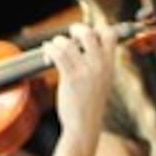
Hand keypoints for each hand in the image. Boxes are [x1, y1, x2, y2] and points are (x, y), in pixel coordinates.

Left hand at [46, 24, 115, 141]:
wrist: (84, 125)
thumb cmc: (89, 107)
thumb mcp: (101, 83)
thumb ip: (98, 67)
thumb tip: (86, 54)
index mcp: (109, 65)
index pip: (110, 35)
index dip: (97, 29)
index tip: (85, 34)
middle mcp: (100, 65)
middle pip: (89, 34)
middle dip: (76, 30)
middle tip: (68, 34)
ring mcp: (86, 71)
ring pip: (70, 43)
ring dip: (58, 41)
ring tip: (52, 46)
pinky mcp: (71, 78)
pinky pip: (59, 55)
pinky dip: (50, 49)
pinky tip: (46, 52)